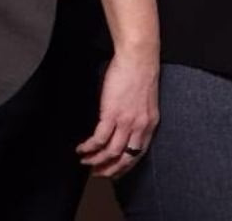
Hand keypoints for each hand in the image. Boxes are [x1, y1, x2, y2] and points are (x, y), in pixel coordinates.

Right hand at [77, 51, 158, 177]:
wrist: (138, 58)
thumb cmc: (140, 73)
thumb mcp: (145, 101)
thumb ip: (138, 116)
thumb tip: (124, 127)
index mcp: (150, 123)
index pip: (139, 153)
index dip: (125, 166)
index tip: (115, 172)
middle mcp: (140, 126)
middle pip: (125, 158)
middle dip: (109, 169)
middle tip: (97, 173)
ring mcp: (126, 122)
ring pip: (110, 153)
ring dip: (95, 161)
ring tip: (85, 162)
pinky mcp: (112, 115)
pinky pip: (98, 140)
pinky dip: (88, 148)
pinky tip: (81, 148)